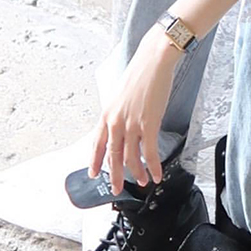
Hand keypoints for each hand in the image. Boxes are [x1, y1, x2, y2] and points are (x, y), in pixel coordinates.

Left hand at [89, 26, 180, 193]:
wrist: (153, 61)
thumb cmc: (141, 73)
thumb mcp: (121, 94)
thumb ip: (120, 111)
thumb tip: (125, 122)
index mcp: (107, 114)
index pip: (97, 145)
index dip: (95, 161)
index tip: (94, 173)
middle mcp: (116, 122)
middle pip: (113, 157)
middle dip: (115, 176)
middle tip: (116, 189)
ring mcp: (131, 125)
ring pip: (132, 158)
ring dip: (138, 173)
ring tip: (143, 181)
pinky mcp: (149, 124)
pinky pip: (150, 153)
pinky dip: (154, 166)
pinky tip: (156, 174)